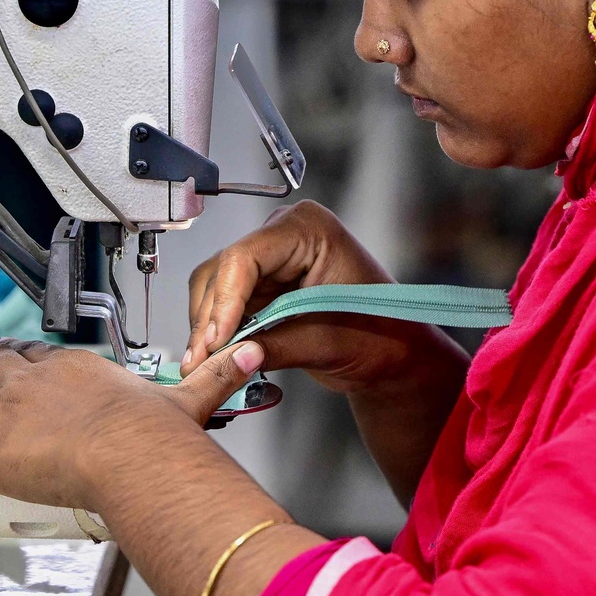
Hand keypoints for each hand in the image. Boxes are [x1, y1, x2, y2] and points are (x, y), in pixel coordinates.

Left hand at [0, 335, 263, 509]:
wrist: (134, 454)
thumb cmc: (159, 434)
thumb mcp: (192, 399)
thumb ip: (217, 375)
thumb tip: (251, 352)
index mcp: (77, 368)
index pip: (40, 356)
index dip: (24, 354)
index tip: (14, 351)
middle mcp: (34, 382)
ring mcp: (4, 414)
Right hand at [184, 201, 444, 394]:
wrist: (394, 353)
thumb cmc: (381, 335)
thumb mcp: (328, 343)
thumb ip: (276, 346)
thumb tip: (230, 355)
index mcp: (308, 229)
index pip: (245, 256)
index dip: (224, 300)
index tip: (216, 340)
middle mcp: (282, 235)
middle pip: (221, 271)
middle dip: (210, 319)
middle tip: (201, 361)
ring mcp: (269, 259)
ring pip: (214, 288)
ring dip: (207, 328)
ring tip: (203, 366)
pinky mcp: (261, 285)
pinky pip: (224, 305)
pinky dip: (217, 333)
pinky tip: (214, 359)